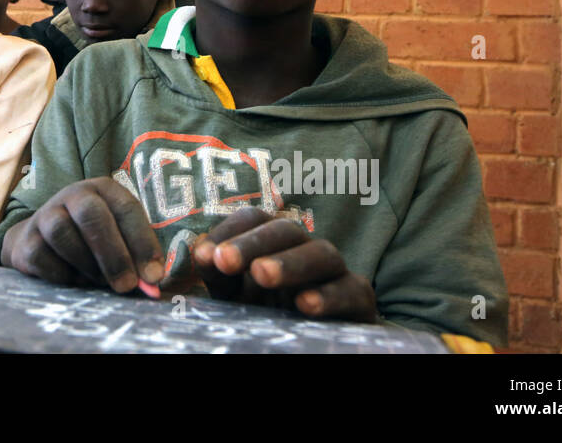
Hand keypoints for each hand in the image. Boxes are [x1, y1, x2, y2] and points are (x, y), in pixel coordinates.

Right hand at [2, 177, 163, 292]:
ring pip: (63, 234)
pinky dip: (62, 275)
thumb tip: (151, 285)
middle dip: (113, 254)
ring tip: (98, 281)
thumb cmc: (93, 242)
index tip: (153, 276)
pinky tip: (72, 279)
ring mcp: (46, 214)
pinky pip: (43, 257)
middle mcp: (74, 194)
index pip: (127, 209)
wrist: (42, 241)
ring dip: (86, 265)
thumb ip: (136, 261)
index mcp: (104, 190)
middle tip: (126, 285)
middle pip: (91, 215)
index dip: (143, 243)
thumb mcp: (119, 242)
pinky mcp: (27, 239)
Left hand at [192, 208, 376, 321]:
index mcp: (273, 243)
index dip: (229, 230)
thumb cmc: (268, 314)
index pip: (254, 219)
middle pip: (285, 230)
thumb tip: (202, 253)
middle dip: (254, 243)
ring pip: (321, 253)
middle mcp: (305, 249)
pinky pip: (351, 290)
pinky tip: (305, 305)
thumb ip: (219, 275)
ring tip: (261, 276)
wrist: (313, 343)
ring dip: (290, 262)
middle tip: (226, 260)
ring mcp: (336, 272)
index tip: (204, 254)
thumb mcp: (236, 296)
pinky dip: (330, 296)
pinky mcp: (360, 299)